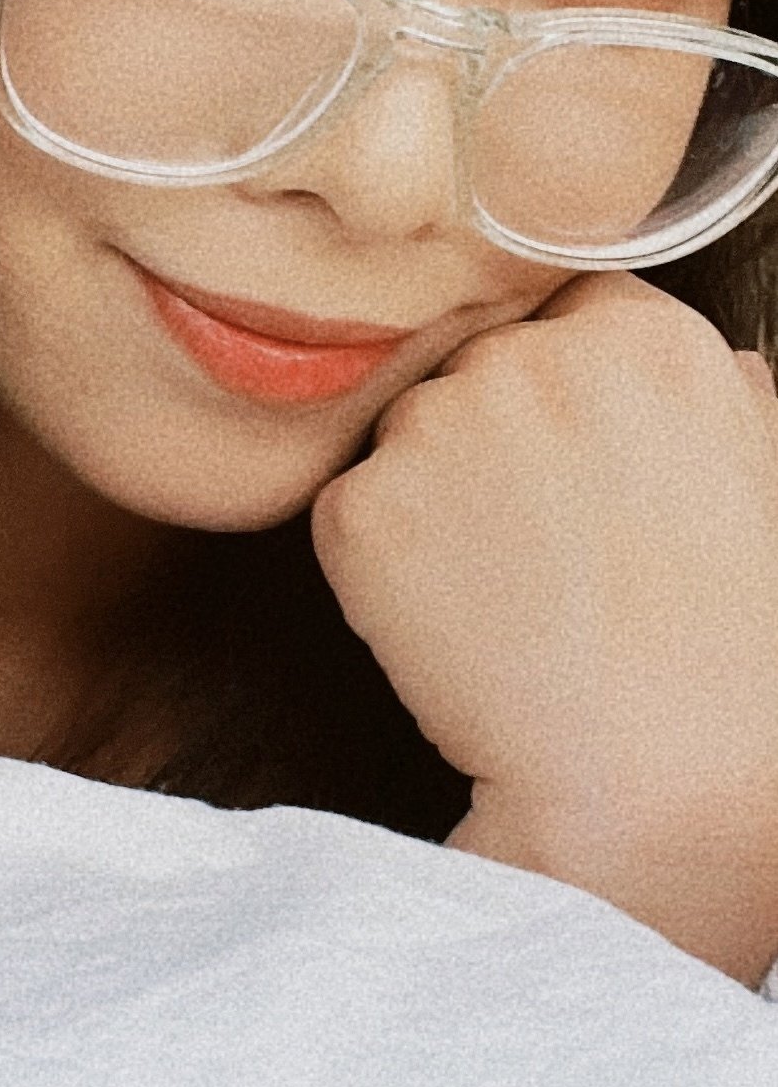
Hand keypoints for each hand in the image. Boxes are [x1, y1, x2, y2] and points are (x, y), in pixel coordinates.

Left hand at [309, 272, 777, 984]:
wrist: (664, 773)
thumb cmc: (737, 645)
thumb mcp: (767, 471)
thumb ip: (711, 391)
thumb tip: (700, 365)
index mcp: (639, 334)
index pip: (556, 314)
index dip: (559, 396)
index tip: (579, 466)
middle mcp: (527, 357)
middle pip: (468, 370)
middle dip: (489, 444)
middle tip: (544, 551)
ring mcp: (435, 427)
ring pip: (403, 441)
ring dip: (433, 503)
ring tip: (514, 597)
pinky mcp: (360, 510)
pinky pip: (350, 517)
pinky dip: (383, 572)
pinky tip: (460, 629)